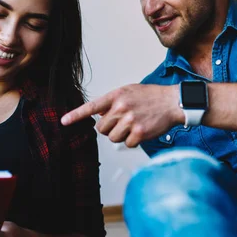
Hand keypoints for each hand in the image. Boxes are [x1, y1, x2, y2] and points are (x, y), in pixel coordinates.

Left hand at [61, 84, 183, 146]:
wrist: (172, 102)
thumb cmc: (151, 97)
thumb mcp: (129, 92)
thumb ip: (113, 102)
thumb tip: (99, 115)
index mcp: (116, 97)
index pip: (91, 107)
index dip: (76, 116)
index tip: (63, 122)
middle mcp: (121, 108)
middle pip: (101, 128)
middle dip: (109, 128)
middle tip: (122, 123)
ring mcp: (130, 121)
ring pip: (113, 138)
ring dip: (121, 136)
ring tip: (134, 125)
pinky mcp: (139, 133)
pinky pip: (127, 144)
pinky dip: (133, 141)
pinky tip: (142, 131)